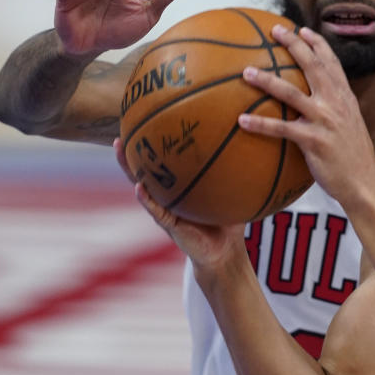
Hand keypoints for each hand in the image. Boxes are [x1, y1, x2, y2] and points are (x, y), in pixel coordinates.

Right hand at [114, 138, 246, 269]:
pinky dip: (146, 199)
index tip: (145, 122)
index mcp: (180, 187)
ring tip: (121, 150)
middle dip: (132, 150)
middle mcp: (168, 196)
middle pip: (145, 169)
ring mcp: (165, 209)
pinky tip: (138, 188)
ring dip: (130, 168)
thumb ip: (238, 171)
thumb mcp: (233, 191)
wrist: (225, 251)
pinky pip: (155, 209)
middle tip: (123, 129)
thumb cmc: (228, 220)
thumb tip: (253, 142)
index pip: (165, 161)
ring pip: (142, 185)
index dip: (154, 144)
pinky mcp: (169, 224)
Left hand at [237, 25, 374, 207]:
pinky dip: (260, 124)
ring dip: (267, 81)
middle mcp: (336, 103)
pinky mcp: (314, 141)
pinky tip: (242, 120)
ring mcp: (325, 121)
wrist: (364, 182)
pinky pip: (282, 129)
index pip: (331, 63)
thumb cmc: (353, 156)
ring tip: (246, 72)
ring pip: (291, 93)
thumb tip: (316, 101)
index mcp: (345, 98)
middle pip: (312, 66)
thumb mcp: (350, 124)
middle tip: (275, 31)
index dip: (317, 44)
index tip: (302, 29)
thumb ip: (336, 108)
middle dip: (293, 45)